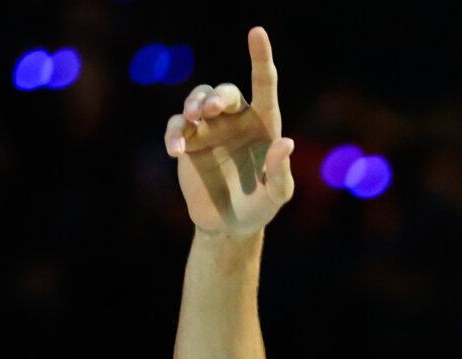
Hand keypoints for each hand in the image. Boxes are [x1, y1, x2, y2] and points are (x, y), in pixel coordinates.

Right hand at [163, 27, 293, 235]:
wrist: (229, 225)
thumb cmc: (260, 207)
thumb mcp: (276, 196)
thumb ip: (281, 173)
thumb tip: (286, 143)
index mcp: (264, 125)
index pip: (264, 85)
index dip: (260, 57)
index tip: (256, 31)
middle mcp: (236, 120)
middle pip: (225, 92)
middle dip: (216, 97)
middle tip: (210, 110)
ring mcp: (210, 128)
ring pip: (198, 99)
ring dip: (194, 104)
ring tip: (193, 120)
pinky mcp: (188, 141)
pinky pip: (177, 126)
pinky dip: (175, 133)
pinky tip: (177, 150)